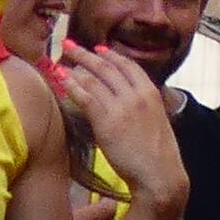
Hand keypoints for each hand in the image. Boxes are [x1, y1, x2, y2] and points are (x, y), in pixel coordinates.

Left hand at [52, 48, 187, 219]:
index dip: (111, 55)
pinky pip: (85, 97)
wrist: (159, 174)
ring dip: (75, 66)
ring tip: (60, 60)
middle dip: (87, 54)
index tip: (98, 49)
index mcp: (151, 93)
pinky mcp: (106, 121)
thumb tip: (128, 104)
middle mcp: (137, 95)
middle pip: (108, 67)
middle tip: (70, 45)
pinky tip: (61, 80)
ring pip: (94, 79)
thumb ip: (143, 108)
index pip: (129, 65)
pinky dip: (72, 85)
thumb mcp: (156, 122)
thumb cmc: (158, 155)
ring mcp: (122, 107)